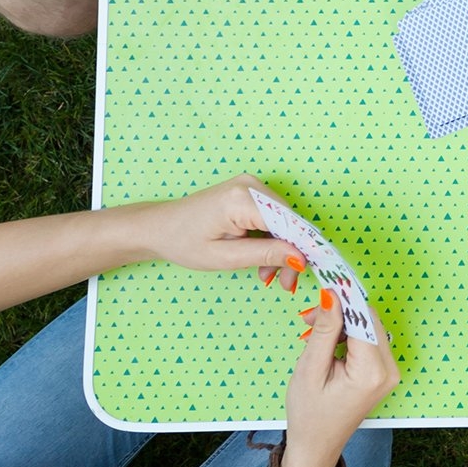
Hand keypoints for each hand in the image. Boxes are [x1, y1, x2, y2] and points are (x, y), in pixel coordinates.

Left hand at [145, 175, 304, 291]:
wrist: (159, 227)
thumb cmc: (184, 242)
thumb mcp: (224, 257)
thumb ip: (265, 255)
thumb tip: (301, 258)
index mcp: (241, 199)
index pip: (288, 223)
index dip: (304, 248)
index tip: (308, 273)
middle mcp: (251, 184)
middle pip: (289, 221)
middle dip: (291, 252)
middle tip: (285, 282)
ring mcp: (252, 184)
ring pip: (285, 220)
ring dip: (282, 247)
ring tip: (267, 273)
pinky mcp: (251, 189)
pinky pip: (274, 215)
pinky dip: (273, 238)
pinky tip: (263, 256)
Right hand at [281, 293, 399, 466]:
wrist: (316, 446)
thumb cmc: (309, 415)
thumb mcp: (310, 369)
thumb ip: (324, 330)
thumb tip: (332, 294)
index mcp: (372, 371)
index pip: (363, 318)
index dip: (344, 298)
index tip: (326, 280)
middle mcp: (388, 370)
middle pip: (368, 320)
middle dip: (339, 311)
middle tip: (309, 317)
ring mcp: (389, 371)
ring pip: (368, 327)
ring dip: (342, 322)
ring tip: (312, 332)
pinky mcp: (383, 371)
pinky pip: (368, 339)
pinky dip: (348, 335)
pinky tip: (326, 342)